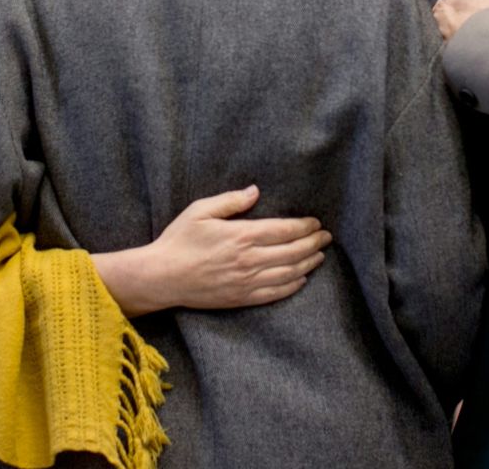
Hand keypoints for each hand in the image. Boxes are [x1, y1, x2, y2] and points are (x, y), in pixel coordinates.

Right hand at [97, 186, 331, 315]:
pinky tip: (301, 279)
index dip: (304, 227)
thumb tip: (255, 191)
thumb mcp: (200, 211)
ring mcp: (246, 282)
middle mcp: (249, 260)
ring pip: (288, 273)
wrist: (162, 277)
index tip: (316, 223)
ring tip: (319, 256)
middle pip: (292, 252)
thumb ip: (230, 201)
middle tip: (326, 238)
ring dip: (307, 264)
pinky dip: (292, 286)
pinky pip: (274, 293)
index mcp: (241, 236)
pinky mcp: (240, 298)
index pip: (284, 230)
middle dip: (313, 243)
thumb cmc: (179, 240)